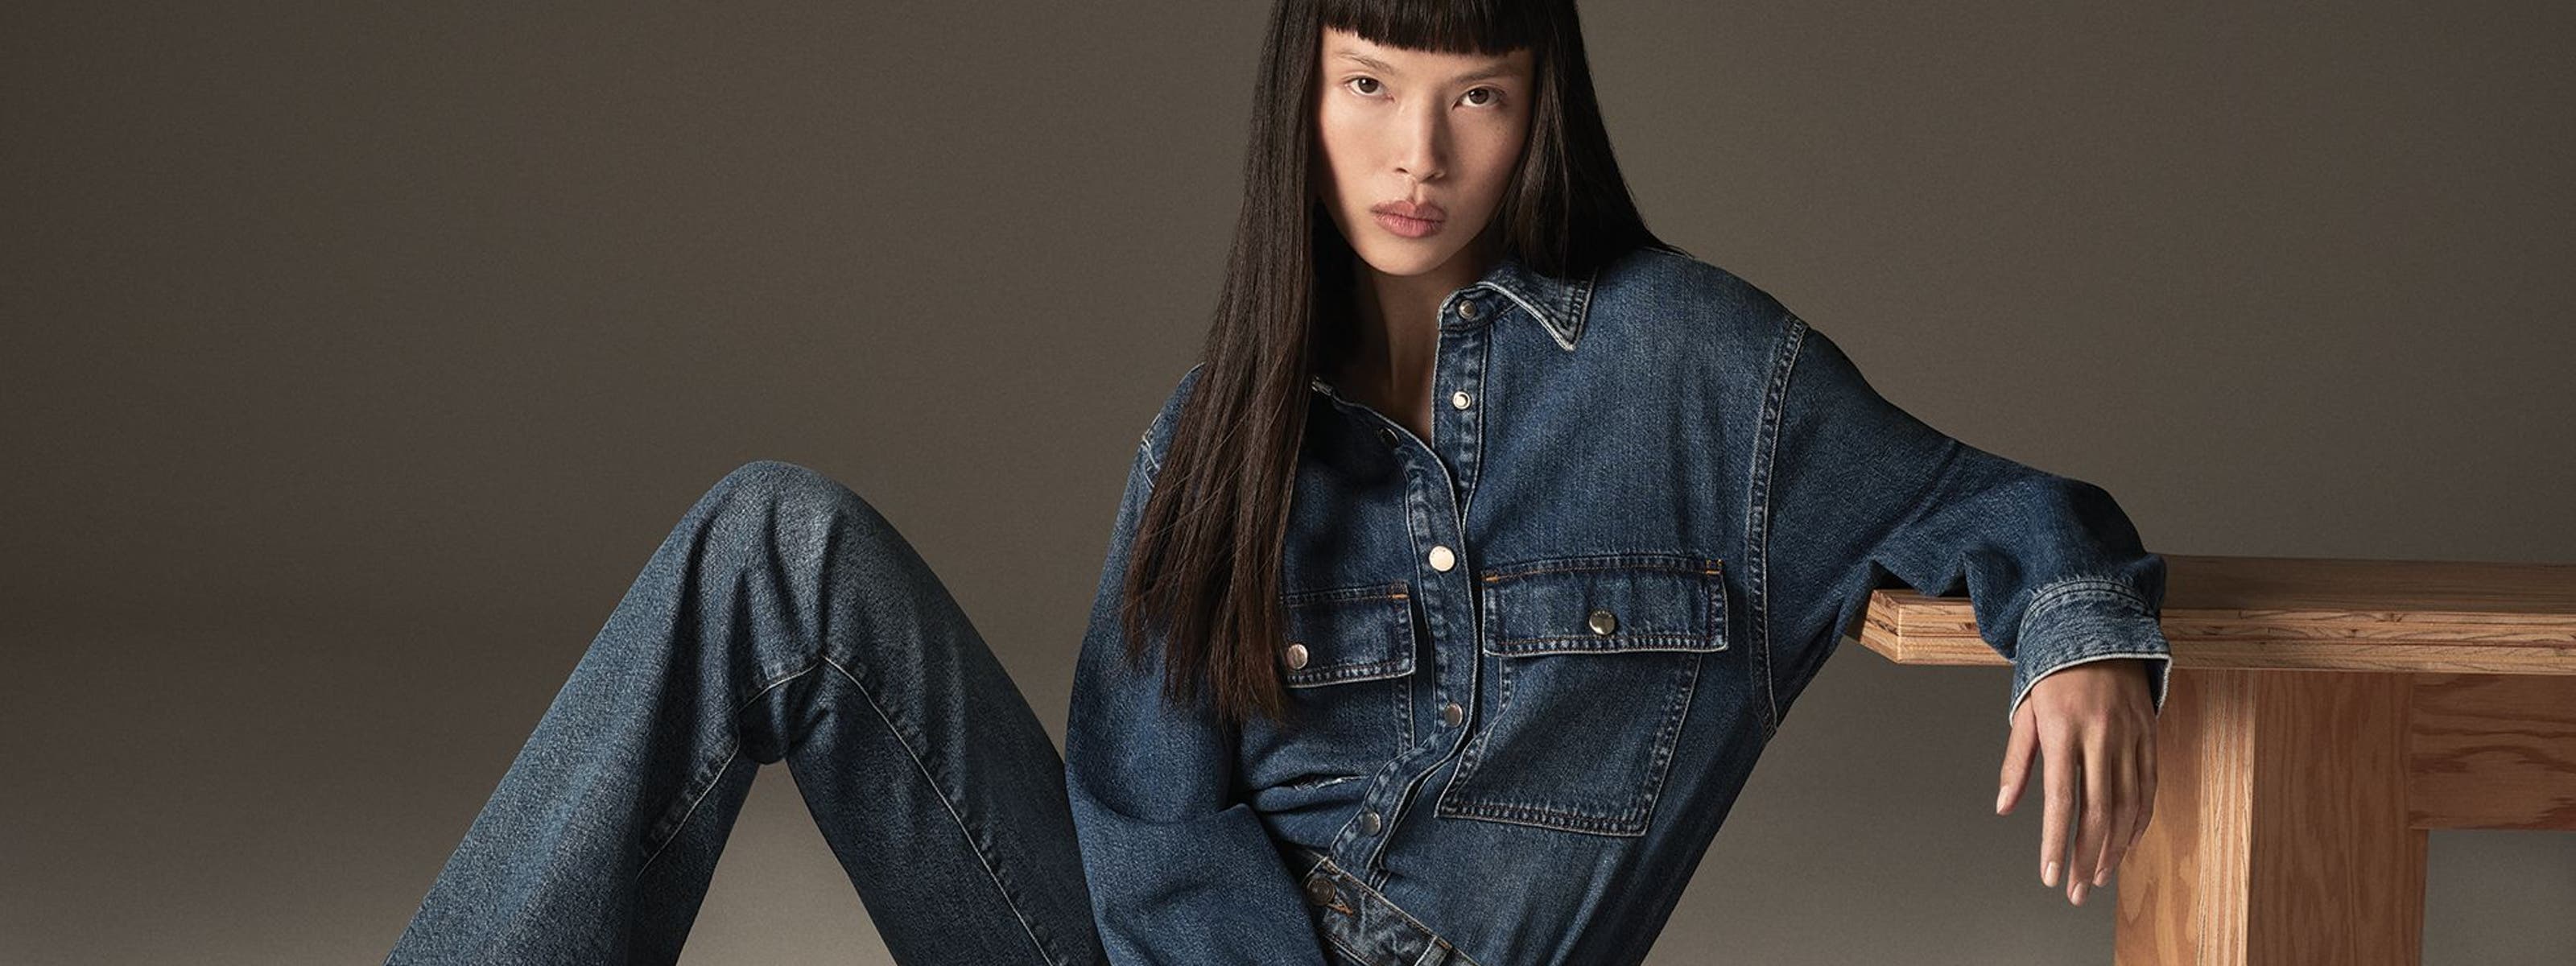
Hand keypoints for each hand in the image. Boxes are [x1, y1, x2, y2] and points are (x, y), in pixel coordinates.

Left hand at [1993, 658, 2157, 905]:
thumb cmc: (2053, 675)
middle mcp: (2100, 735)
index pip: (2060, 800)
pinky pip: (2149, 789)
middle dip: (2087, 858)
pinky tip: (2127, 845)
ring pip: (2128, 806)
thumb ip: (2017, 762)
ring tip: (2098, 877)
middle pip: (2097, 812)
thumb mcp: (2026, 711)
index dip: (2056, 843)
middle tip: (2077, 891)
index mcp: (2063, 729)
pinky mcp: (2149, 737)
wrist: (2100, 631)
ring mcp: (2130, 737)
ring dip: (2115, 848)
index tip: (2051, 876)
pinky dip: (2139, 823)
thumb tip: (2005, 807)